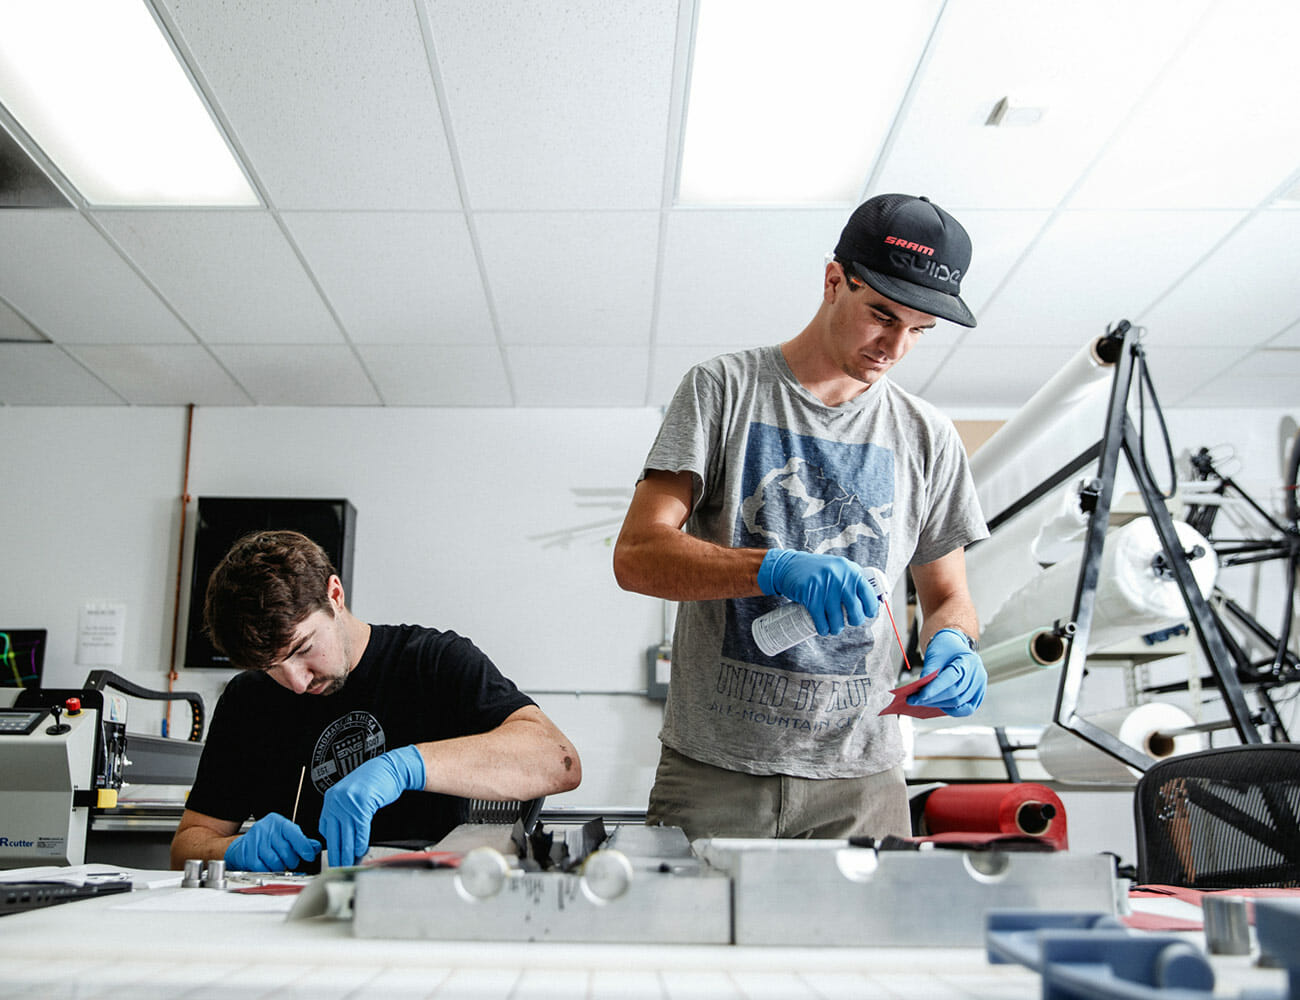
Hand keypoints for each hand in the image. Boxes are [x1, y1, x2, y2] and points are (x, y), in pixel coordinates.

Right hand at [224, 812, 320, 871]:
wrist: (244, 845)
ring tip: (279, 864)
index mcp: (278, 822)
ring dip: (280, 867)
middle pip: (285, 850)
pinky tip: (269, 867)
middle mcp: (265, 829)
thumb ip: (301, 841)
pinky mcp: (246, 853)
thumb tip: (315, 847)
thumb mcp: (286, 835)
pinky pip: (262, 868)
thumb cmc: (268, 839)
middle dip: (291, 860)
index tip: (309, 856)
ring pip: (274, 861)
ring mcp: (254, 841)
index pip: (294, 834)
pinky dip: (268, 871)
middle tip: (291, 861)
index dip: (304, 847)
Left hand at [318, 745, 425, 867]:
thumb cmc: (374, 781)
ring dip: (349, 853)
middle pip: (334, 835)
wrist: (390, 768)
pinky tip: (361, 851)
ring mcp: (349, 802)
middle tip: (339, 867)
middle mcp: (336, 800)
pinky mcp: (362, 804)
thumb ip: (344, 813)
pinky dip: (361, 843)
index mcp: (331, 798)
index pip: (325, 828)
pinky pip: (360, 830)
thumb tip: (342, 837)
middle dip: (337, 855)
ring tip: (350, 864)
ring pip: (347, 836)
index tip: (334, 856)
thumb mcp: (352, 795)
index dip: (330, 846)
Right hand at [757, 550, 879, 634]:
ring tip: (834, 628)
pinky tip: (823, 630)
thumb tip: (874, 598)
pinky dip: (823, 629)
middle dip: (854, 621)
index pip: (869, 596)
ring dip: (836, 629)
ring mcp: (825, 587)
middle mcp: (840, 578)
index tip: (867, 614)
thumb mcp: (839, 568)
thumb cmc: (819, 570)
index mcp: (851, 571)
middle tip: (848, 621)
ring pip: (837, 620)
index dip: (870, 609)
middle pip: (855, 612)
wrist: (790, 565)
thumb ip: (854, 579)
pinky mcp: (810, 596)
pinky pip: (821, 620)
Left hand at [907, 629, 986, 716]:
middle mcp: (978, 675)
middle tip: (913, 700)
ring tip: (922, 702)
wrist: (955, 646)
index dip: (934, 689)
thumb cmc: (945, 648)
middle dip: (932, 699)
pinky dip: (950, 710)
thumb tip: (920, 690)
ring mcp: (979, 687)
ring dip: (938, 705)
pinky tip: (937, 706)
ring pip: (958, 704)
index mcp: (968, 661)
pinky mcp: (977, 696)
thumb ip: (928, 671)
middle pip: (954, 694)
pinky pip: (965, 709)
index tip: (918, 696)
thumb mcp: (935, 653)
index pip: (951, 679)